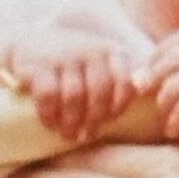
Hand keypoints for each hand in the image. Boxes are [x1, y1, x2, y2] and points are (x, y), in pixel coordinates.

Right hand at [6, 26, 144, 142]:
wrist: (31, 42)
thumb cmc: (77, 63)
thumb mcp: (104, 62)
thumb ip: (128, 74)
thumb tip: (147, 88)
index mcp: (112, 51)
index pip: (125, 81)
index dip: (119, 106)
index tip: (109, 119)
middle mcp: (90, 50)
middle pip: (100, 92)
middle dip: (95, 119)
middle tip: (87, 135)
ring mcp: (63, 56)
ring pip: (74, 96)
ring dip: (72, 121)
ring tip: (70, 134)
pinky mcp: (38, 65)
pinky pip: (48, 95)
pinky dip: (50, 115)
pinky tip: (51, 124)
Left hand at [145, 23, 178, 144]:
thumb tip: (149, 72)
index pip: (175, 40)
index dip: (158, 54)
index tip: (150, 68)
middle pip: (166, 63)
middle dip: (153, 78)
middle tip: (145, 91)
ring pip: (169, 90)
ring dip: (165, 105)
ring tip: (169, 116)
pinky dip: (176, 123)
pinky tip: (176, 131)